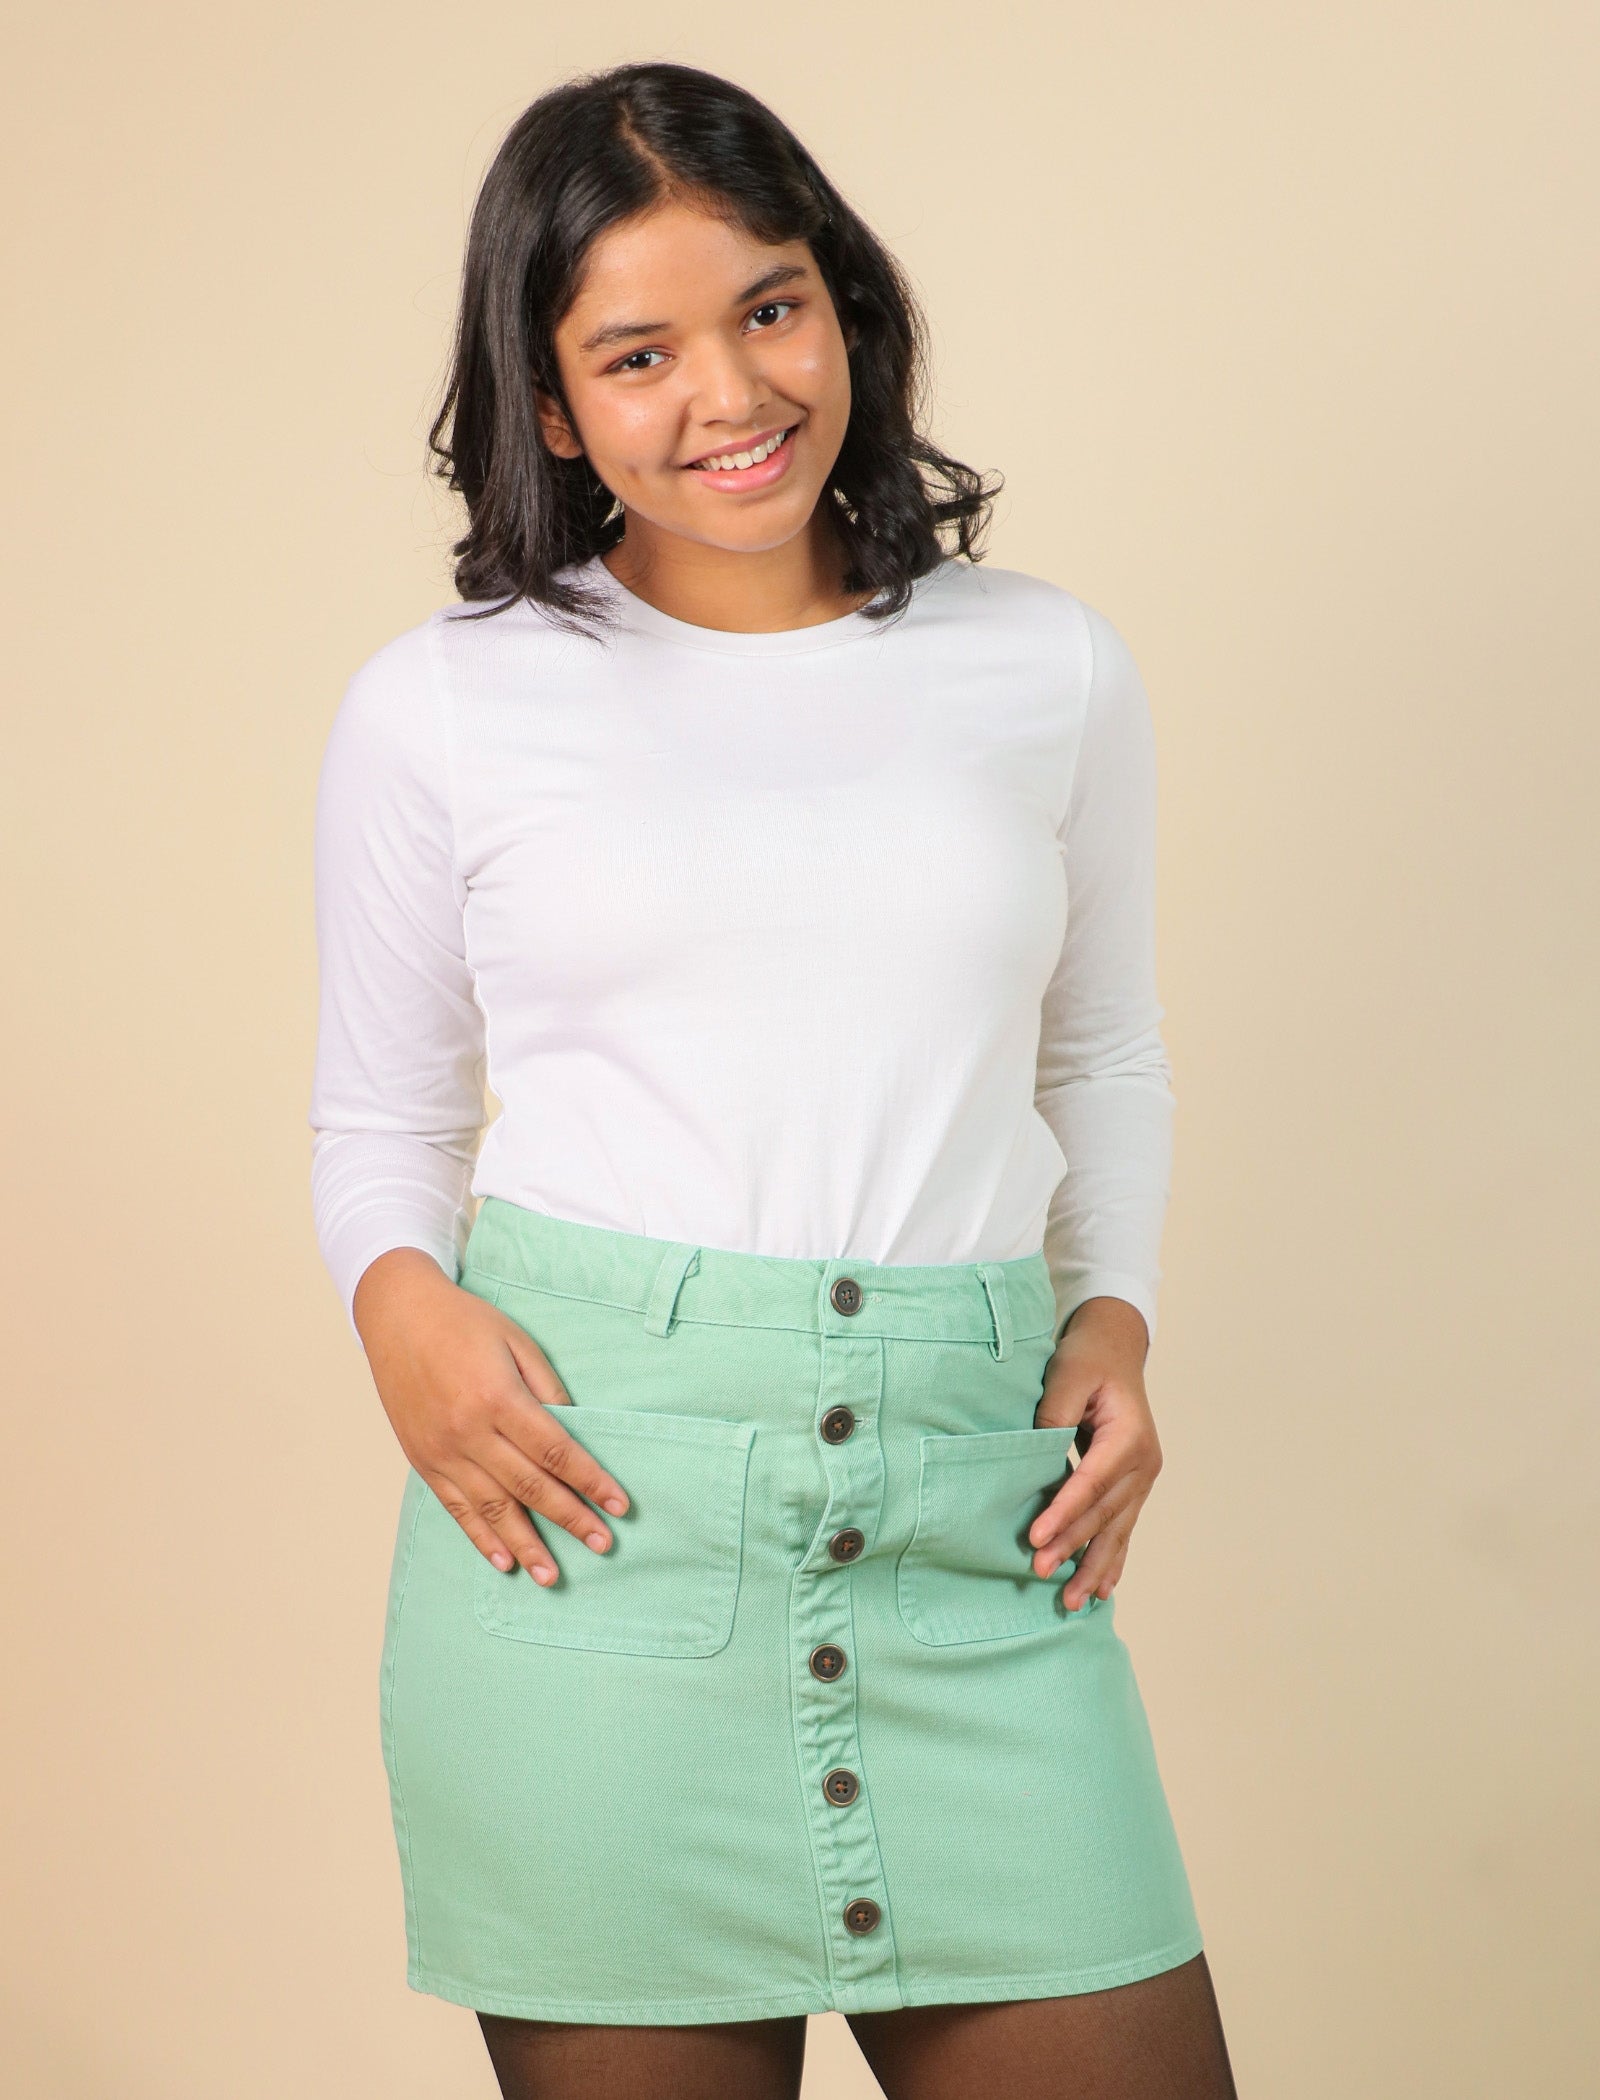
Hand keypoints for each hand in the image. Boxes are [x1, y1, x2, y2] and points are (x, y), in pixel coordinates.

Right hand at [352, 1247, 630, 1585]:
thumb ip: (548, 1389)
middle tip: (602, 1545)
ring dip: (526, 1545)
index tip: (619, 1505)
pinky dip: (480, 1537)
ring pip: (492, 1508)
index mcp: (499, 1397)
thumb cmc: (464, 1323)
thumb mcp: (517, 1342)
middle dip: (570, 1519)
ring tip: (553, 1576)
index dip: (591, 1481)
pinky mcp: (422, 1461)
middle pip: (530, 1486)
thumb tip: (576, 1433)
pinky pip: (456, 1508)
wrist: (397, 1316)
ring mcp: (442, 1450)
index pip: (556, 1451)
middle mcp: (468, 1431)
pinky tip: (504, 1560)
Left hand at [1028, 1295, 1162, 1611]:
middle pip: (1105, 1514)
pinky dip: (1112, 1558)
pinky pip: (1123, 1527)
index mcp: (1129, 1436)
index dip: (1064, 1512)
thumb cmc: (1088, 1359)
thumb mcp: (1066, 1375)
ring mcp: (1143, 1476)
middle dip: (1073, 1546)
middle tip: (1042, 1574)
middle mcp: (1144, 1462)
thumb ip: (1053, 1415)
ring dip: (1093, 1565)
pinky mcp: (1134, 1484)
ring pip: (1117, 1529)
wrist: (1114, 1347)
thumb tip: (1036, 1457)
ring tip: (1072, 1601)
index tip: (1037, 1537)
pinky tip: (1102, 1589)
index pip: (1091, 1483)